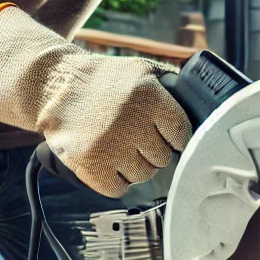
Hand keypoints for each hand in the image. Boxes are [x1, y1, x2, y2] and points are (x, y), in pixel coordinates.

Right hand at [0, 5, 190, 196]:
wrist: (53, 85)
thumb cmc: (103, 81)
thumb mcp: (141, 70)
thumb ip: (173, 85)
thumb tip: (205, 102)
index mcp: (150, 97)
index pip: (181, 134)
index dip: (173, 136)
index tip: (164, 135)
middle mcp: (132, 122)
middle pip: (162, 159)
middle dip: (151, 150)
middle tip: (134, 138)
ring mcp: (110, 146)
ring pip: (142, 176)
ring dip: (133, 166)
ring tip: (118, 147)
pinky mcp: (89, 165)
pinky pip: (118, 189)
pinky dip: (114, 181)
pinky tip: (107, 161)